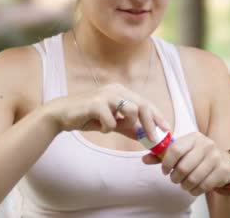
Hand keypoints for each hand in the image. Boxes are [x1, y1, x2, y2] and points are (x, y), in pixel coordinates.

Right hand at [44, 83, 169, 141]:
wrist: (62, 114)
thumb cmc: (87, 116)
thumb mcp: (112, 122)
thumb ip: (128, 127)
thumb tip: (145, 136)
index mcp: (121, 91)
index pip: (145, 103)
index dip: (158, 116)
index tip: (167, 130)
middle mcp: (116, 89)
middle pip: (142, 105)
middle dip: (150, 124)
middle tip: (153, 139)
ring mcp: (106, 94)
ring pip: (130, 111)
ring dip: (124, 124)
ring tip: (111, 126)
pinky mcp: (96, 103)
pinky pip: (111, 121)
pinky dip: (107, 128)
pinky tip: (98, 126)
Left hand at [142, 132, 229, 195]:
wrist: (226, 162)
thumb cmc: (199, 156)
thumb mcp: (183, 151)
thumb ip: (164, 155)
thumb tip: (144, 159)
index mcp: (193, 137)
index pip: (175, 149)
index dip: (166, 163)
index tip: (165, 171)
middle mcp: (206, 145)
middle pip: (184, 167)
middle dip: (175, 177)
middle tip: (174, 179)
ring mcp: (215, 157)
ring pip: (194, 178)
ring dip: (185, 185)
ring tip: (183, 184)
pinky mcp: (222, 170)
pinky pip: (204, 186)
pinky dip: (194, 191)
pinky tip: (193, 188)